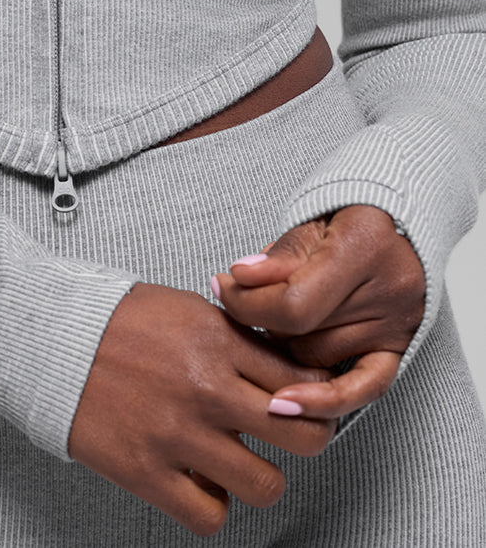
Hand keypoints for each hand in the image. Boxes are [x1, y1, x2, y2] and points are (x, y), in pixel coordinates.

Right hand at [68, 281, 337, 538]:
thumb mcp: (188, 308)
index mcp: (218, 340)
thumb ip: (238, 338)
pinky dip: (211, 504)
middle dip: (304, 438)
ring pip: (266, 485)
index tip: (307, 402)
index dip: (316, 396)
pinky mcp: (146, 473)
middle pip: (303, 436)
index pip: (305, 381)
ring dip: (257, 476)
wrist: (51, 340)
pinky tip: (199, 480)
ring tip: (237, 460)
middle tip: (286, 435)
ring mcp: (177, 434)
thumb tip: (286, 365)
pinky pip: (210, 515)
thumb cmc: (116, 320)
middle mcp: (206, 387)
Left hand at [211, 205, 425, 421]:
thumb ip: (276, 256)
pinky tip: (287, 405)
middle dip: (261, 324)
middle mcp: (388, 289)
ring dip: (285, 350)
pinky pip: (366, 389)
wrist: (394, 224)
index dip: (247, 303)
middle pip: (305, 333)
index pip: (294, 302)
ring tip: (270, 325)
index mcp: (363, 246)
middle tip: (240, 308)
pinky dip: (325, 400)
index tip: (223, 288)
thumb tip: (238, 279)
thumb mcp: (308, 223)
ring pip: (319, 360)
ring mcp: (397, 324)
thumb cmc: (345, 220)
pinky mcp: (401, 347)